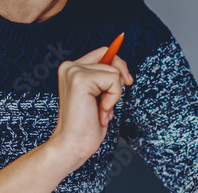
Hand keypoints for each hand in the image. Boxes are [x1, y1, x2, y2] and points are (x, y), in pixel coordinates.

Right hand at [50, 46, 133, 160]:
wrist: (72, 145)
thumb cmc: (86, 125)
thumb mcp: (99, 97)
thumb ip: (104, 80)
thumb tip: (122, 71)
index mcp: (72, 69)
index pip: (103, 52)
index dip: (118, 63)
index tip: (127, 81)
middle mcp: (70, 67)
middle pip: (111, 58)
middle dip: (118, 83)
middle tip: (108, 104)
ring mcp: (73, 71)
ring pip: (114, 72)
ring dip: (114, 95)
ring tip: (100, 111)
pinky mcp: (80, 79)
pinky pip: (113, 81)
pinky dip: (112, 99)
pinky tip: (100, 112)